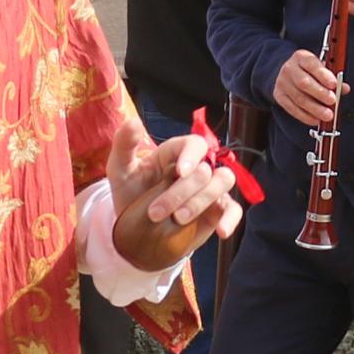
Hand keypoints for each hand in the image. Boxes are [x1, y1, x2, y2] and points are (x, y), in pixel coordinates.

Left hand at [110, 129, 243, 267]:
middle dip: (182, 192)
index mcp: (176, 152)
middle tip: (155, 213)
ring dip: (201, 202)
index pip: (195, 144)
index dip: (192, 156)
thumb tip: (134, 122)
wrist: (134, 227)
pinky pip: (234, 210)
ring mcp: (209, 189)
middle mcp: (197, 167)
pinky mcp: (216, 211)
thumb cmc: (130, 193)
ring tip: (178, 219)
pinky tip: (221, 231)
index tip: (180, 172)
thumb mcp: (119, 169)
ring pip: (223, 183)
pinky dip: (231, 219)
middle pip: (206, 169)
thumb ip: (124, 144)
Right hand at [270, 46, 343, 128]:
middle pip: (303, 83)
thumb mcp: (320, 68)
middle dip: (320, 93)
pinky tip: (316, 119)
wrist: (287, 73)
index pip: (312, 64)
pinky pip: (292, 109)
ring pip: (299, 98)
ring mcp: (282, 83)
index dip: (323, 75)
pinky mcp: (279, 96)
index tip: (334, 84)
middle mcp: (289, 69)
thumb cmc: (308, 71)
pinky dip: (305, 116)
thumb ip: (333, 78)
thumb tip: (344, 88)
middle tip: (332, 101)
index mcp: (301, 57)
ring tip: (327, 115)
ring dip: (315, 109)